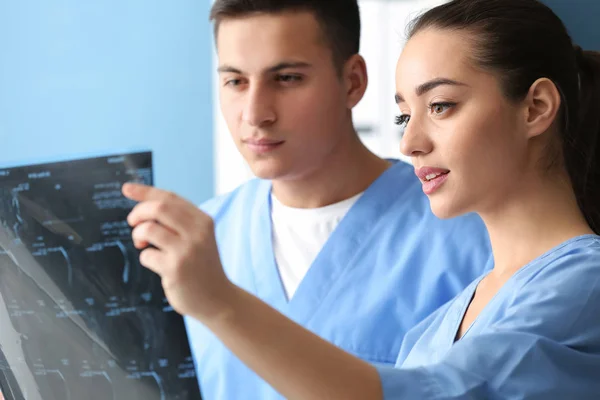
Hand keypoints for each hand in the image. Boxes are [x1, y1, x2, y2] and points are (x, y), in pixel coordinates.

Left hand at [122, 182, 233, 322]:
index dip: (145, 191)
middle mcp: (198, 232)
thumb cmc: (202, 266)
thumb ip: (179, 222)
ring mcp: (187, 250)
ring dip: (138, 235)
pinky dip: (146, 257)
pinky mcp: (175, 268)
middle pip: (158, 208)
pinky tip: (157, 265)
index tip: (126, 188)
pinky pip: (147, 254)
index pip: (170, 198)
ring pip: (149, 228)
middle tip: (132, 223)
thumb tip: (145, 205)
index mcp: (203, 221)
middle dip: (138, 213)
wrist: (218, 299)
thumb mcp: (199, 238)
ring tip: (143, 244)